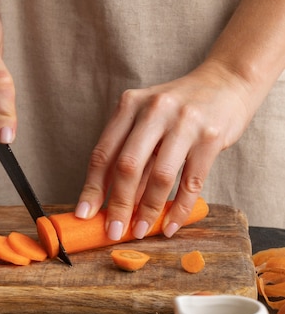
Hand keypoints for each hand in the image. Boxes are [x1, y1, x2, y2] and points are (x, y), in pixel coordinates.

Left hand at [75, 60, 253, 238]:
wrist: (228, 81)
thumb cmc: (180, 108)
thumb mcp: (148, 119)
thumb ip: (131, 152)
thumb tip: (111, 200)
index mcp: (130, 104)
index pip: (103, 153)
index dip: (92, 188)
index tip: (84, 214)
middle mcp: (154, 110)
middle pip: (128, 166)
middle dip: (118, 205)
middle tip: (113, 231)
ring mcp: (184, 122)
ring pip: (160, 177)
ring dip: (147, 211)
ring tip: (140, 231)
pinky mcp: (210, 137)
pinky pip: (191, 183)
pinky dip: (180, 210)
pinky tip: (170, 226)